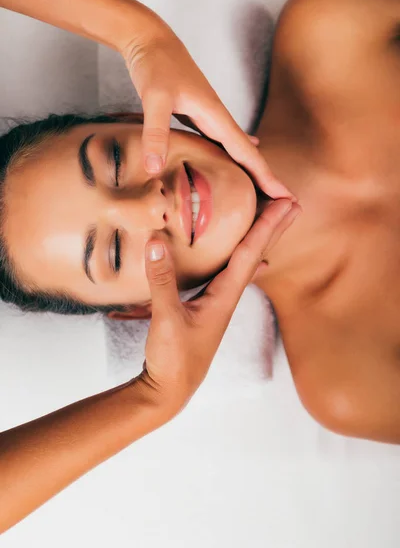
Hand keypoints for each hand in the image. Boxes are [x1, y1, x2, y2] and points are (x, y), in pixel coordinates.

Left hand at [122, 30, 295, 200]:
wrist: (150, 39)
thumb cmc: (154, 65)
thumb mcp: (154, 98)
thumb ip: (155, 133)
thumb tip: (155, 169)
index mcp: (216, 115)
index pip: (247, 153)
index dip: (266, 176)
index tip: (286, 196)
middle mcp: (217, 117)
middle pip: (248, 153)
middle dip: (266, 177)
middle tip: (284, 202)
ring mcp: (209, 115)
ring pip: (236, 148)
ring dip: (251, 167)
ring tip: (263, 188)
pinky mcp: (197, 114)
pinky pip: (220, 142)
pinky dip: (232, 155)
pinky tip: (237, 158)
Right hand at [137, 199, 300, 417]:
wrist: (170, 390)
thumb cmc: (173, 359)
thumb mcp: (166, 319)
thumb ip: (162, 281)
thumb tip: (156, 241)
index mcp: (225, 297)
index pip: (250, 254)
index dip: (266, 226)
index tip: (286, 203)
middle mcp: (228, 297)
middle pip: (257, 255)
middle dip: (274, 228)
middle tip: (293, 203)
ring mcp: (218, 303)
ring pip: (245, 263)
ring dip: (260, 239)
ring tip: (274, 221)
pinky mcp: (206, 307)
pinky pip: (230, 274)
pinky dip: (243, 260)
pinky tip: (251, 260)